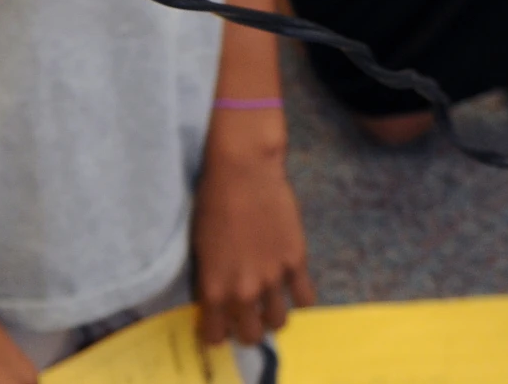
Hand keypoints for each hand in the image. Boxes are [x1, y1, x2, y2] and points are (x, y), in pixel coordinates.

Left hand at [194, 136, 315, 347]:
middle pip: (251, 336)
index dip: (218, 332)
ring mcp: (273, 278)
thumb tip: (218, 300)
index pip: (216, 337)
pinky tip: (293, 284)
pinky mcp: (296, 261)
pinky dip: (300, 296)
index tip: (221, 322)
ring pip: (278, 322)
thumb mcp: (201, 248)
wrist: (243, 169)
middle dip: (247, 328)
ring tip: (271, 300)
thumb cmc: (213, 201)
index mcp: (214, 290)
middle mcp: (244, 292)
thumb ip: (211, 280)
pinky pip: (306, 298)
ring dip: (273, 315)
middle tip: (247, 312)